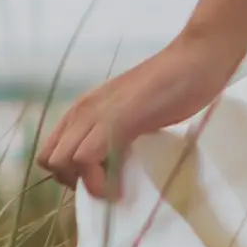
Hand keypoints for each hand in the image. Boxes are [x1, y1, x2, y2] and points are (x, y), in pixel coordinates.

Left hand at [38, 35, 241, 199]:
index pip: (51, 149)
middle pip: (50, 160)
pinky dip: (99, 182)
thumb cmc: (174, 85)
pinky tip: (121, 187)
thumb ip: (118, 131)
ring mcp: (97, 115)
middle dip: (74, 181)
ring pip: (62, 161)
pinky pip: (86, 159)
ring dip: (85, 183)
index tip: (99, 179)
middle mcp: (83, 110)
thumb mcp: (134, 113)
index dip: (68, 172)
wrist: (196, 59)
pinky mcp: (116, 121)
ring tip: (115, 186)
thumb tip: (114, 160)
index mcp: (85, 107)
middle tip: (106, 185)